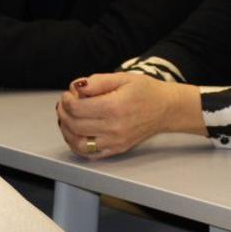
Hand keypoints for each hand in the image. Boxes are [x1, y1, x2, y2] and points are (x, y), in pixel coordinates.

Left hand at [55, 72, 201, 159]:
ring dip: (66, 131)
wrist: (167, 109)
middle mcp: (113, 128)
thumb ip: (98, 81)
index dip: (67, 100)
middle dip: (63, 112)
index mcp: (114, 107)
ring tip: (68, 118)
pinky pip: (89, 154)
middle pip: (74, 125)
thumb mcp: (123, 78)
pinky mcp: (117, 149)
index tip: (69, 94)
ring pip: (78, 143)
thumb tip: (76, 87)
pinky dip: (77, 145)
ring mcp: (115, 142)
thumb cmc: (146, 91)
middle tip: (66, 104)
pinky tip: (76, 133)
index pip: (77, 108)